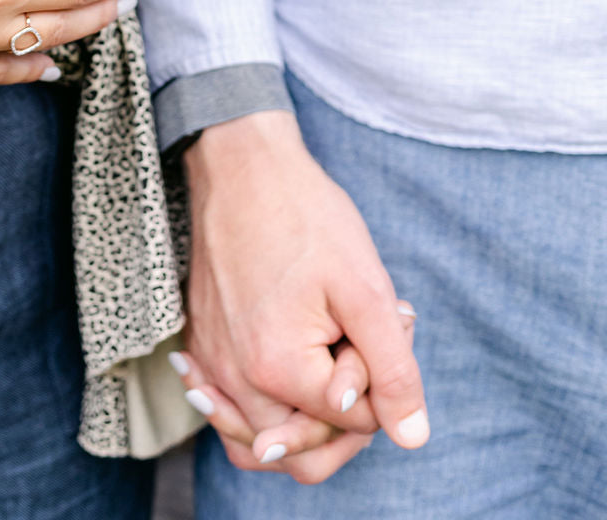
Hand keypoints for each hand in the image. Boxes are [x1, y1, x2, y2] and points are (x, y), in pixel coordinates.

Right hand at [181, 109, 428, 484]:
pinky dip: (263, 410)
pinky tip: (286, 370)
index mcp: (276, 369)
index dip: (379, 375)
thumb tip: (413, 438)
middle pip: (307, 449)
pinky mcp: (200, 347)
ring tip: (331, 358)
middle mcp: (234, 380)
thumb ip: (392, 369)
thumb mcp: (365, 289)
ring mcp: (211, 365)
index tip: (379, 318)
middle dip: (349, 409)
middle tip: (361, 344)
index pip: (352, 421)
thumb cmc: (305, 216)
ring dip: (306, 416)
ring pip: (265, 442)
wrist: (241, 164)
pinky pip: (229, 413)